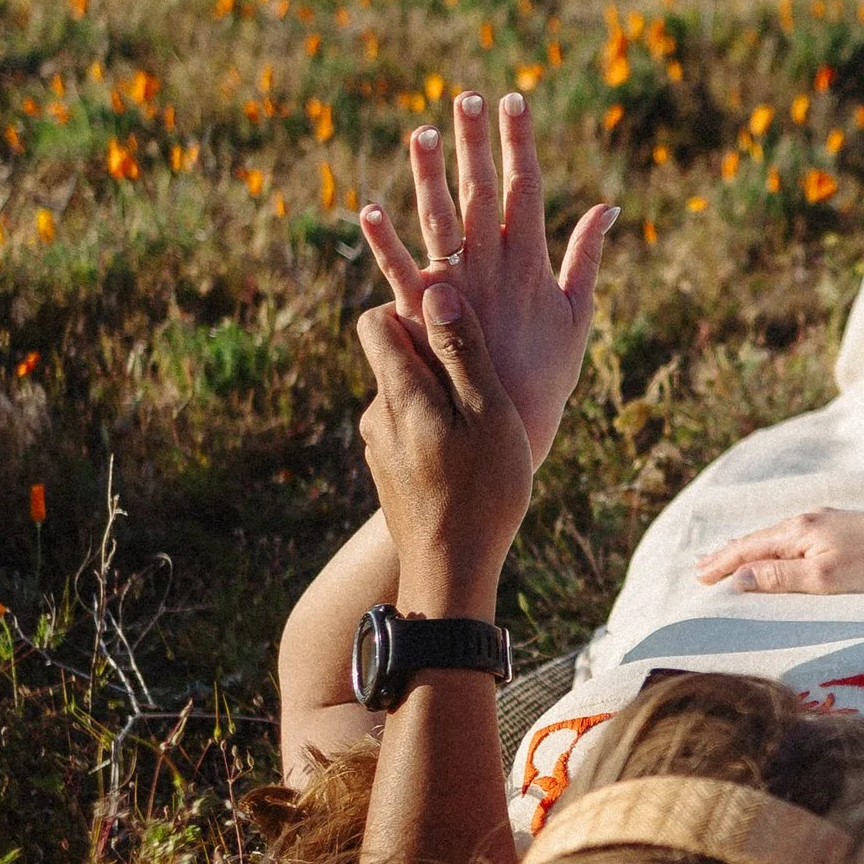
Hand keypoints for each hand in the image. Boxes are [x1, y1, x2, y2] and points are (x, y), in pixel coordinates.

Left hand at [356, 282, 532, 615]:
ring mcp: (379, 448)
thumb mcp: (487, 412)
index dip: (411, 308)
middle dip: (435, 354)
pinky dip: (437, 429)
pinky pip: (410, 431)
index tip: (455, 320)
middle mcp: (378, 416)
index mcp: (399, 393)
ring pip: (407, 398)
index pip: (376, 321)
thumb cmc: (480, 490)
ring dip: (441, 397)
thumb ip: (462, 351)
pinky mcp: (389, 474)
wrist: (448, 574)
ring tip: (485, 421)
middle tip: (485, 371)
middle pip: (395, 359)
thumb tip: (437, 289)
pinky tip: (470, 457)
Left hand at [360, 93, 614, 465]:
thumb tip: (609, 208)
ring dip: (430, 175)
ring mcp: (454, 291)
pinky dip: (384, 242)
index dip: (520, 142)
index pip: (525, 188)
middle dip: (476, 143)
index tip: (515, 99)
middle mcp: (491, 270)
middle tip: (468, 96)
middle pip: (481, 192)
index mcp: (531, 264)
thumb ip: (587, 257)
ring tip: (423, 131)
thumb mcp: (577, 314)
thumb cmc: (547, 376)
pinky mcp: (421, 318)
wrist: (508, 433)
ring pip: (439, 221)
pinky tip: (369, 209)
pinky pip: (399, 273)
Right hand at [696, 509, 863, 600]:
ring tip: (730, 555)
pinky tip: (779, 548)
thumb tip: (738, 578)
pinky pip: (795, 535)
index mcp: (798, 530)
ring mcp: (826, 520)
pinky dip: (775, 544)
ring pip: (776, 535)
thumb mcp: (821, 578)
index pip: (748, 548)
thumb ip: (778, 578)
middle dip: (728, 553)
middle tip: (700, 566)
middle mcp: (807, 518)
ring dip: (750, 548)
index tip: (698, 577)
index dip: (722, 563)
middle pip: (758, 538)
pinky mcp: (842, 527)